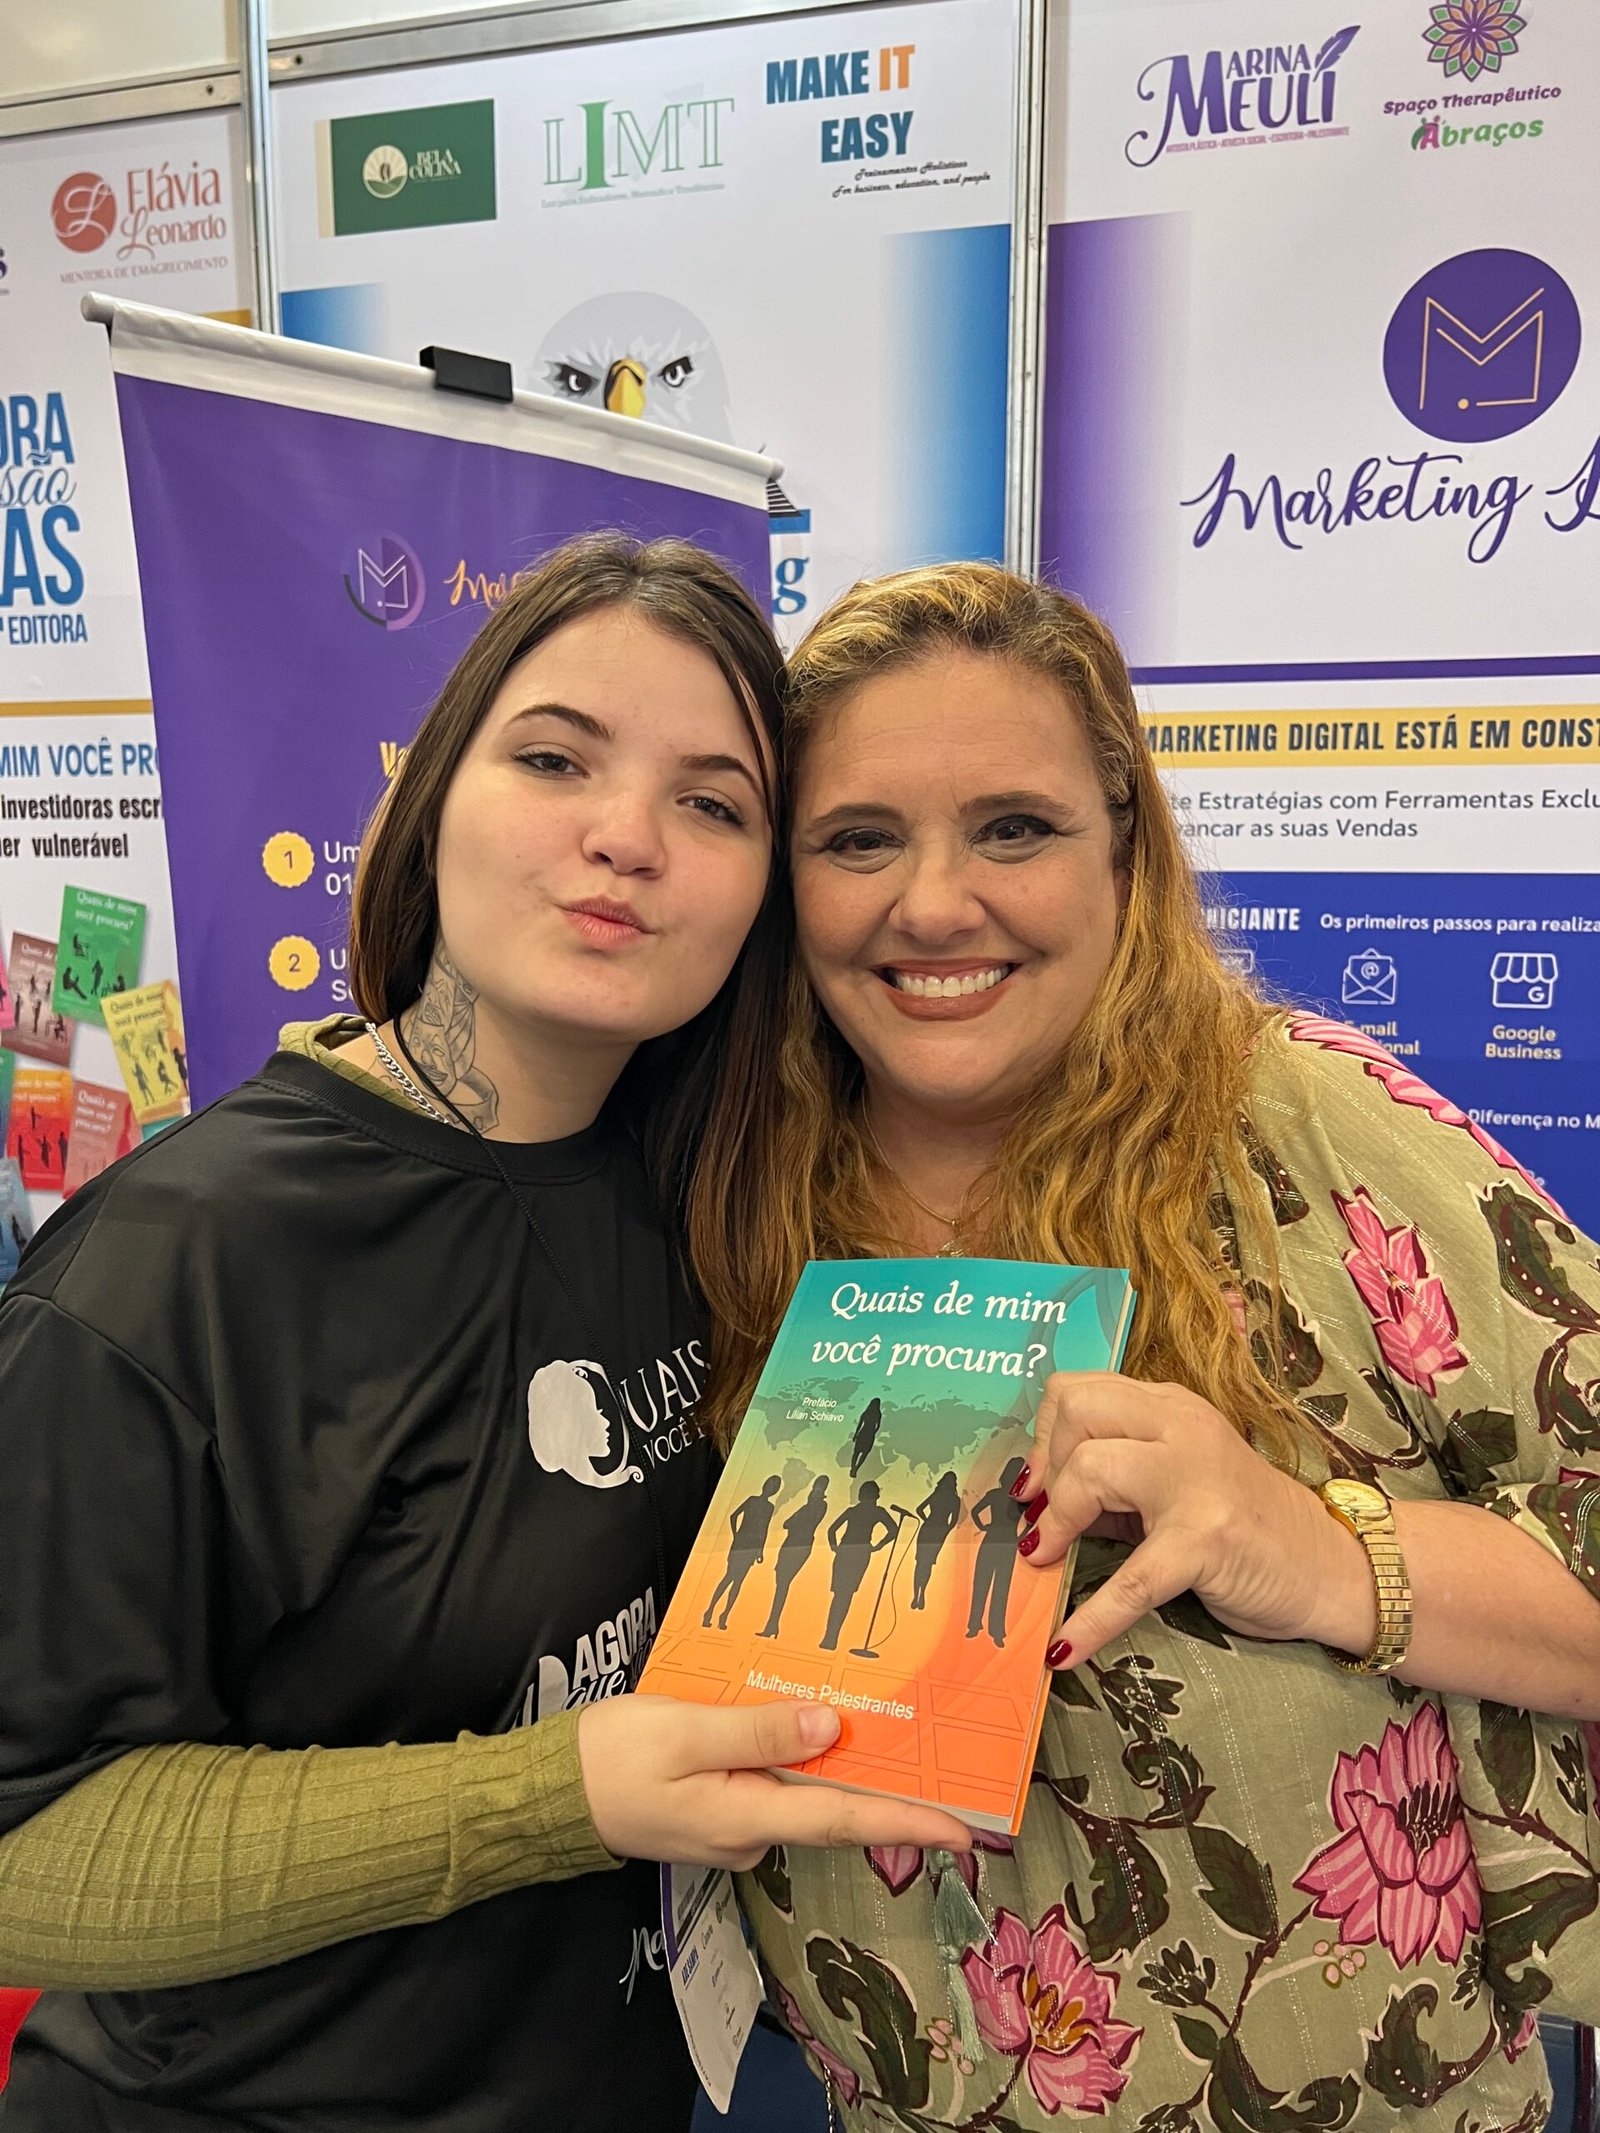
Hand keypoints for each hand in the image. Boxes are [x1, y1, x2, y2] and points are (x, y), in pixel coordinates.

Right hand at [577, 1696, 973, 1868]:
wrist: (548, 1794)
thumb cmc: (612, 1757)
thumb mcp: (685, 1729)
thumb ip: (759, 1731)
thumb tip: (833, 1729)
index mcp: (747, 1816)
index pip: (845, 1821)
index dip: (909, 1823)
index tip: (965, 1829)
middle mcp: (748, 1834)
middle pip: (832, 1809)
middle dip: (889, 1789)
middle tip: (944, 1763)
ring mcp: (731, 1829)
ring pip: (799, 1794)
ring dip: (837, 1767)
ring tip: (883, 1728)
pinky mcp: (714, 1814)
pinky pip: (768, 1787)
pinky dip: (792, 1760)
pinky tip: (800, 1726)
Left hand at [1016, 1374, 1374, 1667]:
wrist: (1329, 1567)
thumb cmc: (1244, 1524)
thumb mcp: (1174, 1480)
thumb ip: (1115, 1479)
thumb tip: (1035, 1499)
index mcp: (1170, 1408)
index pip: (1077, 1390)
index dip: (1043, 1437)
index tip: (1037, 1484)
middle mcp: (1182, 1429)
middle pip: (1076, 1412)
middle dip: (1046, 1467)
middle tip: (1043, 1517)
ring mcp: (1195, 1481)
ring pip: (1090, 1470)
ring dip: (1054, 1524)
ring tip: (1047, 1558)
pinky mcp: (1206, 1542)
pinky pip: (1130, 1582)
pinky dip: (1089, 1620)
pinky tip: (1064, 1648)